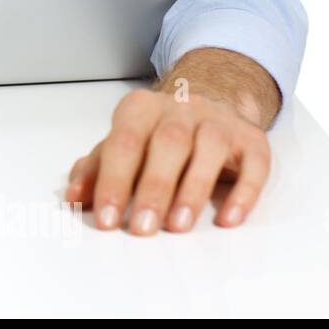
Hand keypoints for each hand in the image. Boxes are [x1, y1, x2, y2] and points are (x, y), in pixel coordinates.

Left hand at [65, 87, 271, 233]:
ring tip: (178, 225)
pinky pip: (254, 164)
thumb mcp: (122, 145)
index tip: (107, 218)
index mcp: (141, 108)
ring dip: (193, 190)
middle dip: (154, 189)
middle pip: (168, 144)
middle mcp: (182, 108)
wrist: (214, 100)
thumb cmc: (157, 133)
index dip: (113, 182)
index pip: (124, 143)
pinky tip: (228, 219)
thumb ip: (96, 169)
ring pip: (209, 149)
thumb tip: (73, 196)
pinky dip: (243, 193)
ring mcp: (220, 121)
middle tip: (143, 229)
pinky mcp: (252, 140)